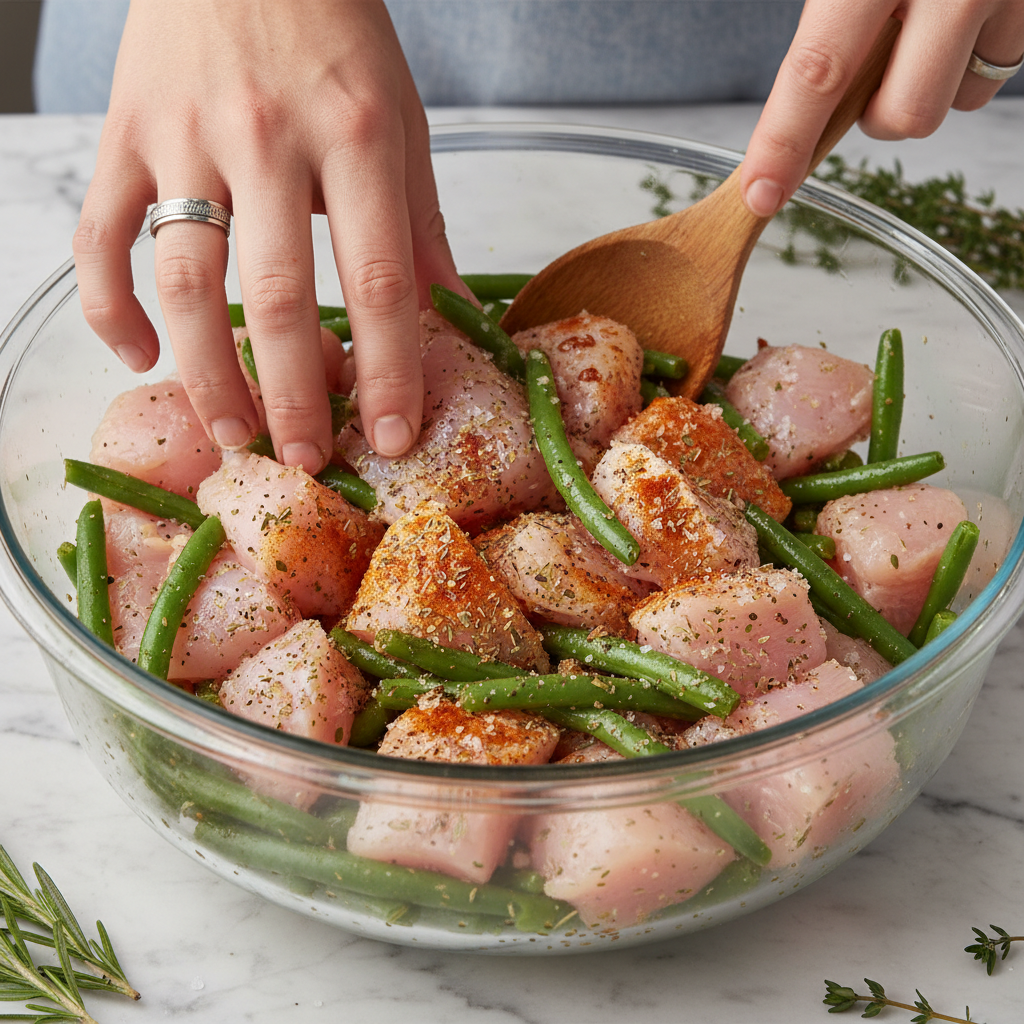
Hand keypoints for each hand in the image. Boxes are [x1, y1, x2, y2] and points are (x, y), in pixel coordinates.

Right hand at [74, 0, 466, 472]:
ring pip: (182, 281)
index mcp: (355, 136)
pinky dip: (109, 307)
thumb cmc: (334, 32)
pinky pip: (99, 237)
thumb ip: (420, 223)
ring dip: (205, 374)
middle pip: (275, 296)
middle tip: (306, 459)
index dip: (390, 370)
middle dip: (293, 395)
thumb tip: (453, 317)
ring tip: (233, 434)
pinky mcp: (123, 135)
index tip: (393, 435)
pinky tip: (139, 356)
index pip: (379, 280)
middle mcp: (266, 139)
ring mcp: (184, 138)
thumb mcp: (401, 120)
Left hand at [741, 0, 1023, 217]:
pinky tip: (957, 13)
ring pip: (958, 98)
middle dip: (875, 115)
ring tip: (919, 24)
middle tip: (865, 70)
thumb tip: (805, 82)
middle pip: (905, 115)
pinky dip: (970, 55)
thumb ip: (827, 6)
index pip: (818, 73)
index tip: (761, 193)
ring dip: (927, 84)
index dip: (783, 143)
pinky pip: (1000, 64)